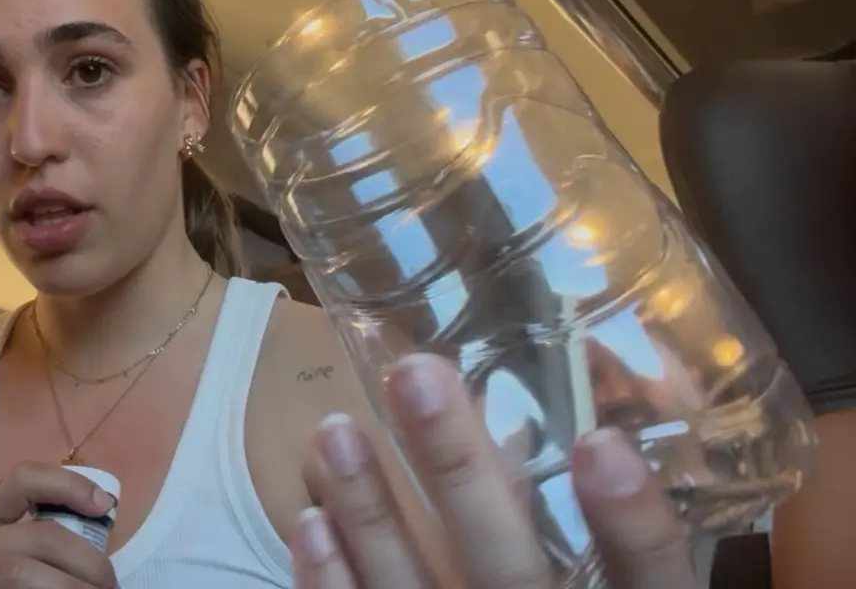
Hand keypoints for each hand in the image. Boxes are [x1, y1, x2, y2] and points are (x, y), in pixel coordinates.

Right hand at [0, 462, 118, 588]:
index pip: (24, 480)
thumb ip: (37, 543)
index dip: (69, 485)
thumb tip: (99, 539)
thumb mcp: (4, 557)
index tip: (103, 506)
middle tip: (109, 584)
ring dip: (72, 587)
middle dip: (88, 561)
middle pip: (38, 535)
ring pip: (21, 571)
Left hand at [293, 354, 698, 588]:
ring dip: (371, 515)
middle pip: (510, 575)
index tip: (599, 443)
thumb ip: (617, 558)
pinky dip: (332, 586)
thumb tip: (587, 441)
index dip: (633, 526)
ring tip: (334, 430)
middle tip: (416, 377)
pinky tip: (310, 523)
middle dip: (459, 478)